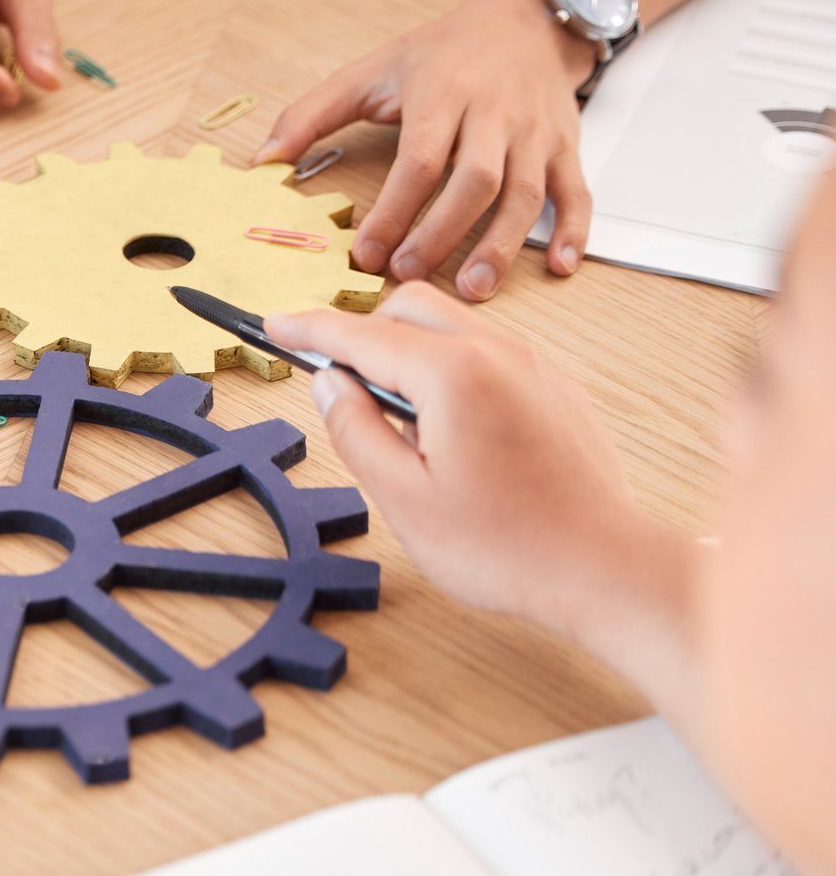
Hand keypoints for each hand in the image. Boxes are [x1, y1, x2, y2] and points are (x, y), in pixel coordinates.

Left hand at [255, 0, 599, 300]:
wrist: (528, 18)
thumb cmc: (446, 52)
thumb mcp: (374, 71)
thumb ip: (313, 114)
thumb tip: (262, 159)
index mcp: (444, 94)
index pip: (419, 160)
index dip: (393, 210)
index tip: (366, 252)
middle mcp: (495, 115)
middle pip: (475, 181)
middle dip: (441, 234)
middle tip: (407, 275)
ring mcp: (535, 133)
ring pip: (525, 193)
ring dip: (502, 245)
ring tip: (474, 290)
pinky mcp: (566, 146)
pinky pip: (576, 191)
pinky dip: (574, 230)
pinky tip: (560, 267)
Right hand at [266, 284, 691, 649]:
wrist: (602, 568)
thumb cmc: (507, 546)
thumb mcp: (403, 498)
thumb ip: (355, 430)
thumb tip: (329, 384)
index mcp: (454, 374)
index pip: (361, 333)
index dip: (309, 328)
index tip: (273, 324)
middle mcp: (498, 353)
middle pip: (410, 307)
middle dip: (364, 332)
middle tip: (338, 386)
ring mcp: (534, 367)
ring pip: (452, 328)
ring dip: (410, 356)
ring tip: (404, 434)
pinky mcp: (555, 389)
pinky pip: (488, 356)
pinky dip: (451, 373)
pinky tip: (451, 439)